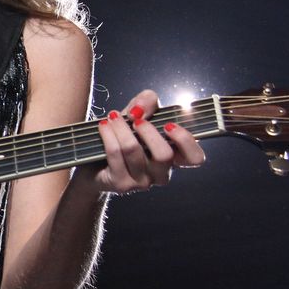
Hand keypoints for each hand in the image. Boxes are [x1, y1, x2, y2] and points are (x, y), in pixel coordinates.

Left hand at [74, 89, 205, 194]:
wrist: (94, 164)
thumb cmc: (123, 138)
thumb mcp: (137, 116)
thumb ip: (146, 104)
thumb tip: (142, 105)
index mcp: (173, 158)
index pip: (195, 158)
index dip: (186, 141)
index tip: (168, 125)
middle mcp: (161, 173)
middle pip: (164, 155)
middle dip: (148, 131)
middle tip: (136, 119)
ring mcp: (142, 182)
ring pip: (134, 150)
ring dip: (121, 127)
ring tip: (113, 117)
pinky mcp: (122, 184)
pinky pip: (115, 154)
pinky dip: (108, 135)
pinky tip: (104, 126)